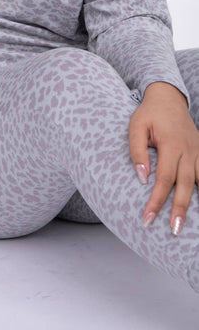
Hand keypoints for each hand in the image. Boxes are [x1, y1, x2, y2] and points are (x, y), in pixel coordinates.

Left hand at [129, 81, 198, 234]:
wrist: (168, 97)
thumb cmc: (149, 113)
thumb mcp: (136, 126)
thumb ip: (137, 151)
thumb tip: (142, 178)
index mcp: (171, 145)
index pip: (164, 179)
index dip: (156, 201)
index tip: (147, 218)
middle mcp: (188, 151)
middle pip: (185, 186)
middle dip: (178, 210)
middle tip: (173, 231)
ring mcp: (198, 152)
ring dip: (195, 205)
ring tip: (188, 224)